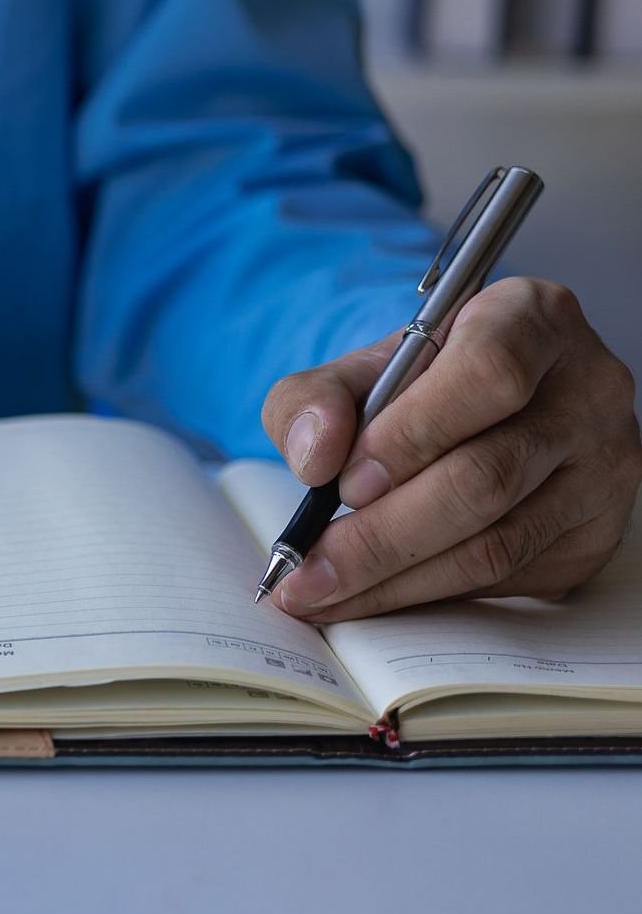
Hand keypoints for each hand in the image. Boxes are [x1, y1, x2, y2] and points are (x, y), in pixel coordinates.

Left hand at [261, 277, 641, 620]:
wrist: (476, 411)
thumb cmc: (416, 384)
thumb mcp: (356, 370)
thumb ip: (313, 399)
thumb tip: (314, 456)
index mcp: (531, 319)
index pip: (488, 374)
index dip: (412, 434)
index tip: (345, 481)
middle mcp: (587, 389)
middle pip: (487, 476)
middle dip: (383, 534)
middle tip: (310, 566)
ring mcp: (603, 465)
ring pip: (499, 542)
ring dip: (397, 580)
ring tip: (322, 592)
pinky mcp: (596, 531)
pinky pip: (510, 578)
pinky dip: (431, 594)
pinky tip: (375, 594)